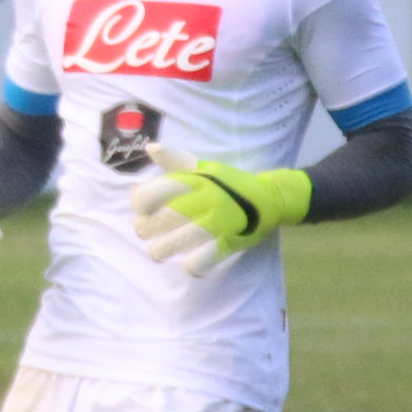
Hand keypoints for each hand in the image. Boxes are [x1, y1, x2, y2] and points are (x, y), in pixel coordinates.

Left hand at [128, 142, 310, 274]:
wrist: (269, 199)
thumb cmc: (228, 184)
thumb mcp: (205, 167)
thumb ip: (176, 160)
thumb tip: (151, 147)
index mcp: (197, 180)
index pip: (158, 190)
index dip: (141, 201)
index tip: (142, 208)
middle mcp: (206, 199)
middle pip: (163, 219)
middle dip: (146, 229)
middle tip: (146, 231)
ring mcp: (218, 222)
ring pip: (177, 242)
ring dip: (162, 249)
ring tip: (160, 250)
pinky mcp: (228, 243)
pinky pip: (201, 260)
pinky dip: (192, 265)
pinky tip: (189, 261)